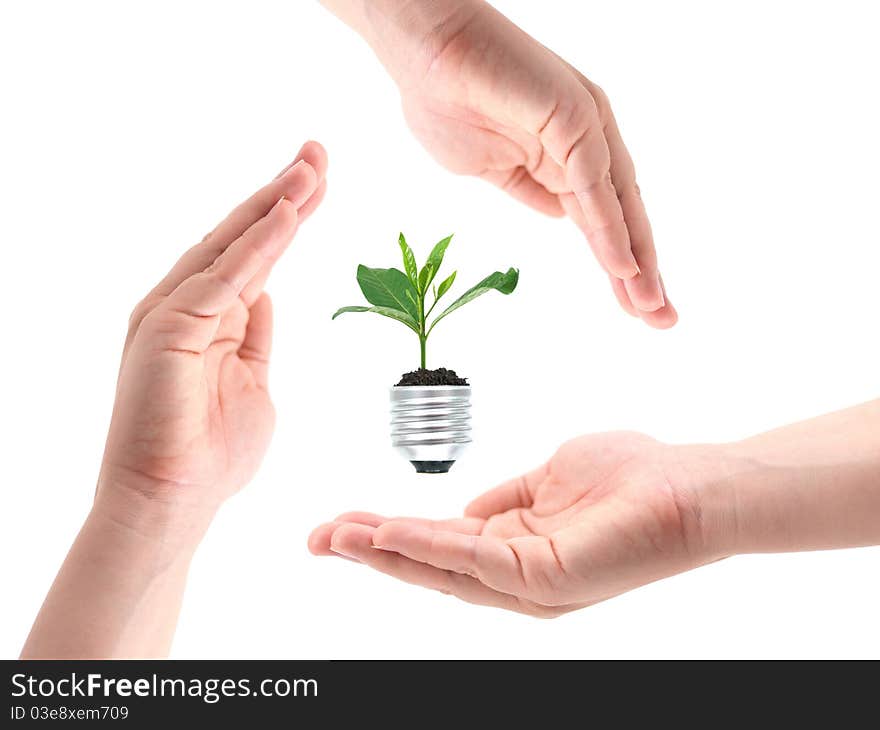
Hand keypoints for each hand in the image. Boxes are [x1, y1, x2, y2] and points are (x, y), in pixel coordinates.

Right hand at [98, 141, 327, 530]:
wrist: (171, 503)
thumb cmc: (212, 455)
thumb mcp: (253, 383)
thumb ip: (255, 337)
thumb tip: (266, 296)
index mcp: (209, 319)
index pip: (253, 255)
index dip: (285, 217)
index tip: (316, 183)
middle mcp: (187, 305)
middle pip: (240, 237)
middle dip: (281, 194)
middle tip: (317, 152)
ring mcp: (172, 313)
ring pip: (231, 246)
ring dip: (274, 205)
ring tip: (311, 168)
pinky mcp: (168, 327)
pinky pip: (224, 277)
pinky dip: (258, 244)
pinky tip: (288, 214)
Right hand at [309, 432, 726, 616]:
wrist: (689, 486)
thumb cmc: (629, 477)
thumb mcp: (547, 479)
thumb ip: (504, 498)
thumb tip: (463, 509)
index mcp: (516, 550)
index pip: (440, 546)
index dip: (389, 535)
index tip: (342, 521)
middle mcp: (516, 576)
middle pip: (430, 567)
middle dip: (370, 552)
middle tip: (317, 538)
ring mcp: (530, 583)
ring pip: (442, 571)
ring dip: (385, 552)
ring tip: (336, 536)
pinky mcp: (545, 578)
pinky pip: (473, 560)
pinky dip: (426, 546)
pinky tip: (389, 531)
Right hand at [374, 1, 675, 326]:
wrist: (420, 47)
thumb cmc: (445, 98)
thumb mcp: (491, 169)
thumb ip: (530, 191)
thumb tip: (561, 216)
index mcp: (566, 152)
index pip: (601, 217)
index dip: (617, 261)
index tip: (633, 303)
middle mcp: (585, 140)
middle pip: (621, 215)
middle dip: (641, 270)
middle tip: (661, 318)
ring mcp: (584, 126)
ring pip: (616, 205)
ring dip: (635, 259)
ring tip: (650, 306)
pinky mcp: (572, 115)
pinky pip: (593, 185)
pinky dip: (610, 228)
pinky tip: (622, 266)